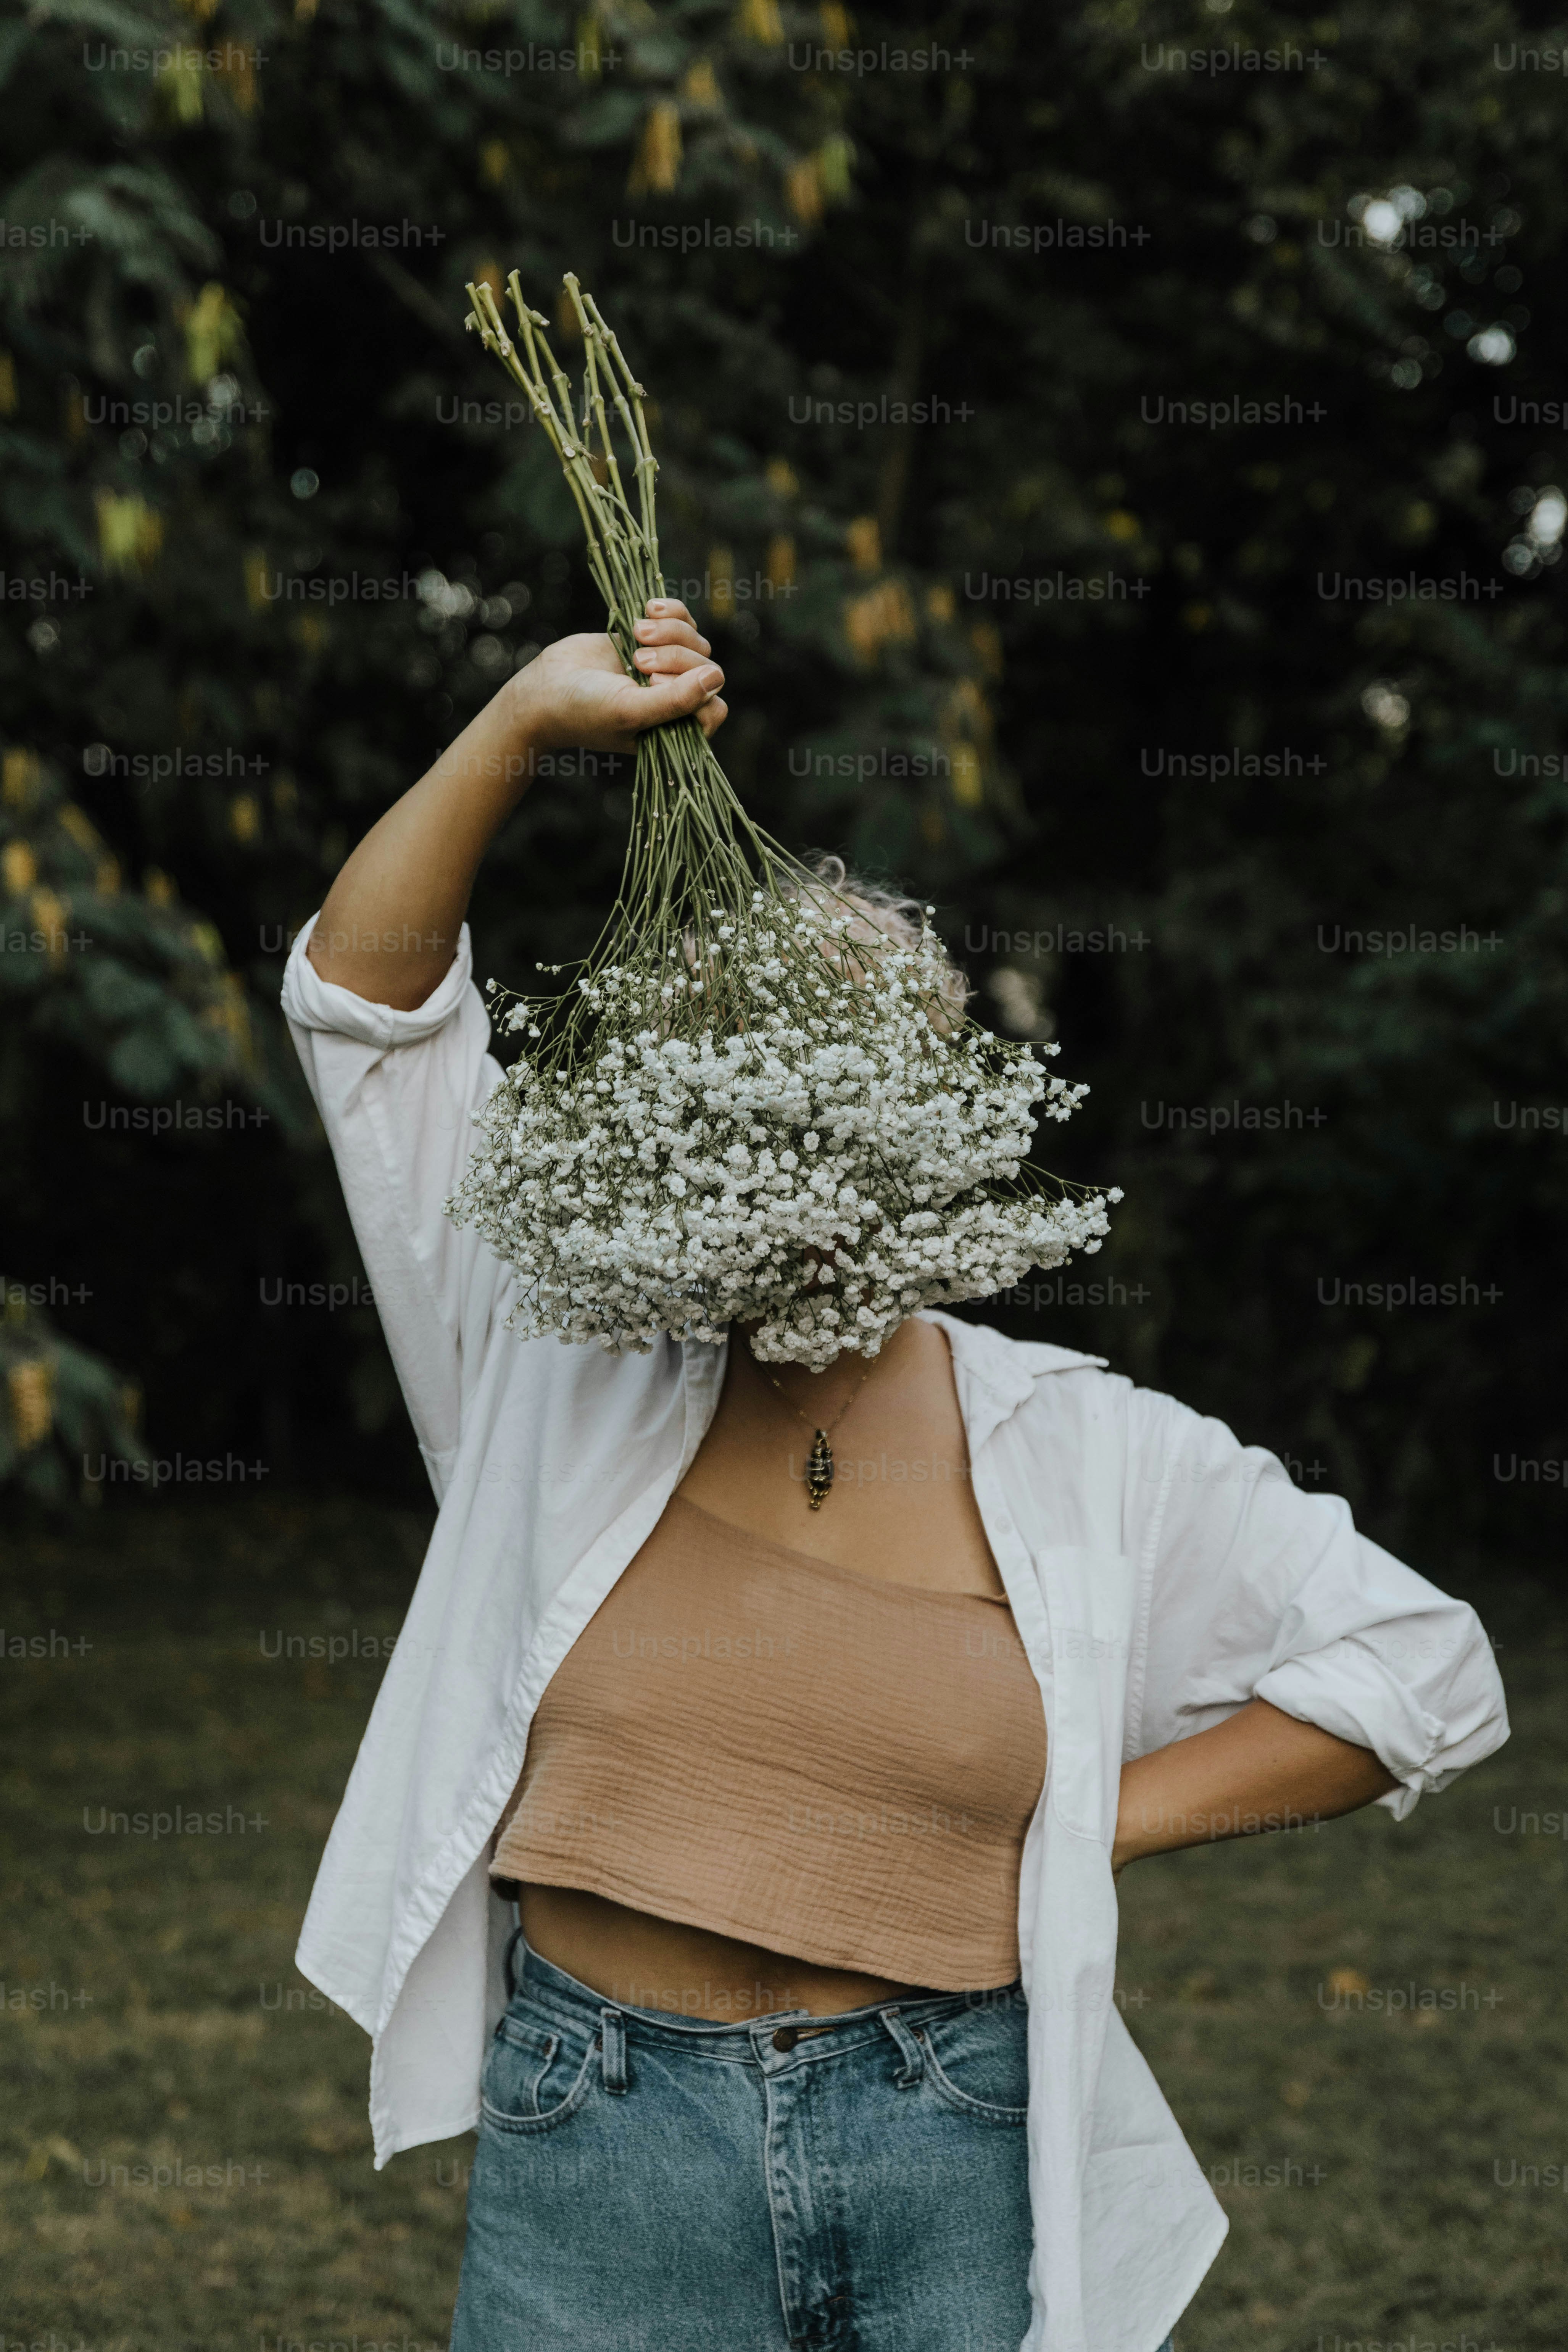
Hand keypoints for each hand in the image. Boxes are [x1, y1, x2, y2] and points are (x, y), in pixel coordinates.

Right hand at [506, 598, 727, 755]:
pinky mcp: (654, 640)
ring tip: (636, 634)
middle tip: (637, 662)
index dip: (692, 691)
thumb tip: (716, 677)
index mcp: (676, 729)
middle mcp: (676, 700)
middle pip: (706, 668)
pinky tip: (647, 609)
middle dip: (674, 656)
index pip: (713, 708)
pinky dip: (670, 611)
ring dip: (670, 631)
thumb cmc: (584, 710)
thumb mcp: (630, 709)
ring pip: (696, 641)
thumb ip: (676, 700)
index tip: (654, 684)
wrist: (545, 688)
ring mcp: (666, 669)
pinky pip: (683, 619)